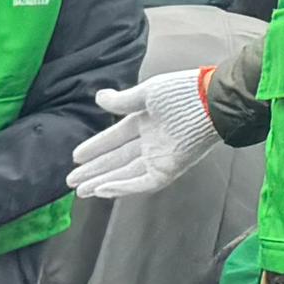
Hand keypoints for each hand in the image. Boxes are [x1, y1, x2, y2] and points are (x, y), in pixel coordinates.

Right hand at [69, 69, 219, 200]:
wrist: (212, 102)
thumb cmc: (184, 92)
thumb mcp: (148, 93)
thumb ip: (122, 101)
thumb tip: (98, 98)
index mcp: (146, 122)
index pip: (115, 138)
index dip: (95, 147)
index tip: (76, 156)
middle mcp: (151, 142)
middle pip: (116, 161)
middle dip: (93, 171)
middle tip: (71, 181)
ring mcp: (160, 157)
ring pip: (125, 175)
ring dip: (102, 183)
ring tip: (80, 191)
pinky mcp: (169, 169)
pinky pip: (142, 182)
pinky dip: (123, 187)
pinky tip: (102, 190)